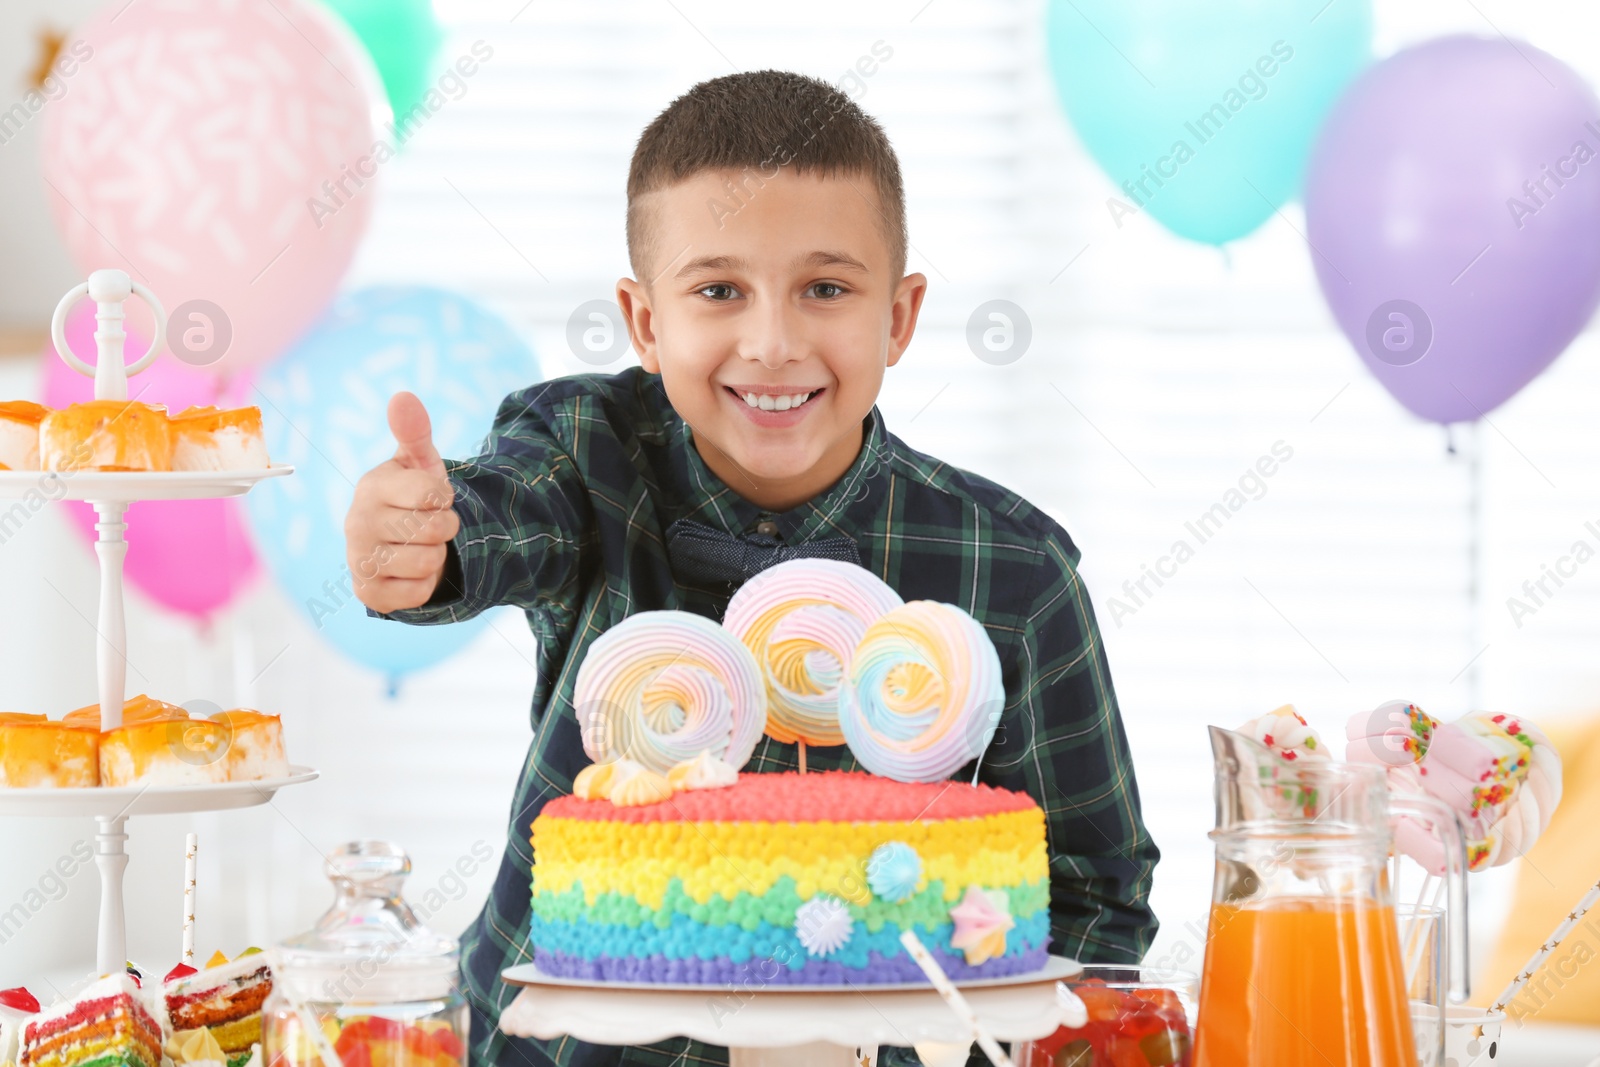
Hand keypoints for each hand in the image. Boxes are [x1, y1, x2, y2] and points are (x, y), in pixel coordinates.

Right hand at [346, 391, 461, 612]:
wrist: (400, 547)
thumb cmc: (413, 499)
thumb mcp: (421, 464)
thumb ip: (415, 432)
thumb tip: (403, 396)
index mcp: (371, 486)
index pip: (434, 493)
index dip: (445, 498)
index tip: (432, 498)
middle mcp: (356, 522)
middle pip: (434, 529)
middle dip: (444, 528)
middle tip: (429, 525)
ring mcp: (358, 560)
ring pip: (428, 562)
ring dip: (436, 557)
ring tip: (420, 547)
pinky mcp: (367, 594)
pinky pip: (417, 593)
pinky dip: (424, 585)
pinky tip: (410, 572)